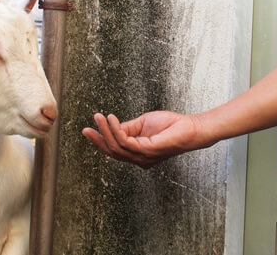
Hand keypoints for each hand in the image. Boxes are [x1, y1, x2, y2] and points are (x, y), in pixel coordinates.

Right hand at [81, 111, 204, 167]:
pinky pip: (126, 142)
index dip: (100, 140)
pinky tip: (111, 119)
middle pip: (113, 152)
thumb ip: (128, 127)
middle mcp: (139, 159)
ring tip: (99, 117)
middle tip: (86, 129)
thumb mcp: (143, 124)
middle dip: (98, 140)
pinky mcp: (148, 151)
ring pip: (117, 147)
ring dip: (105, 131)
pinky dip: (116, 130)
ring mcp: (143, 157)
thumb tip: (112, 126)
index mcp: (138, 154)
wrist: (190, 127)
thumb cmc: (171, 125)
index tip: (88, 130)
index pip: (115, 149)